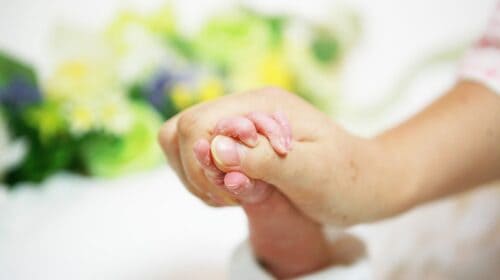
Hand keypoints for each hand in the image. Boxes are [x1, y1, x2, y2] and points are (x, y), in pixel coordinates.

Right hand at [159, 87, 407, 224]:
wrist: (365, 182)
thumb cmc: (346, 177)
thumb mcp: (310, 171)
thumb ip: (262, 159)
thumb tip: (214, 150)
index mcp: (261, 105)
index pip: (197, 122)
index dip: (201, 162)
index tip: (232, 186)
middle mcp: (245, 108)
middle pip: (181, 130)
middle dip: (196, 171)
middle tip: (232, 193)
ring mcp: (240, 126)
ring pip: (183, 145)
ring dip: (200, 178)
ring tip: (236, 195)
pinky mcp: (240, 144)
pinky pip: (200, 160)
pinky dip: (208, 183)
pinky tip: (237, 192)